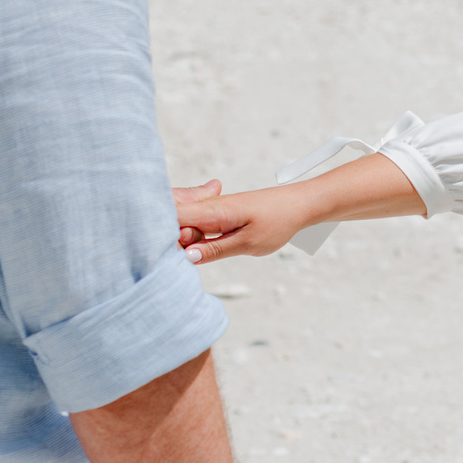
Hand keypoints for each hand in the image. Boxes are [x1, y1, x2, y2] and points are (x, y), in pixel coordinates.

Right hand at [178, 185, 317, 264]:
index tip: (172, 252)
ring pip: (184, 226)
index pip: (170, 215)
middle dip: (174, 242)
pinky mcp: (217, 216)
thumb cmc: (278, 220)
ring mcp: (211, 211)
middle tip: (196, 254)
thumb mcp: (248, 243)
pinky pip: (196, 227)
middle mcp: (207, 208)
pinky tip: (206, 249)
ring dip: (186, 242)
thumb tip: (186, 257)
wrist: (299, 205)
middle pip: (172, 223)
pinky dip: (197, 239)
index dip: (163, 234)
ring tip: (204, 252)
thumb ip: (215, 250)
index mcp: (212, 211)